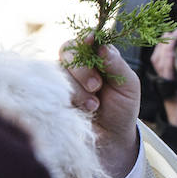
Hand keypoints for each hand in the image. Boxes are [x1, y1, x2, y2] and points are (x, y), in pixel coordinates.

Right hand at [60, 36, 139, 177]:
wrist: (110, 138)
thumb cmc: (122, 109)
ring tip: (93, 106)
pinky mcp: (52, 94)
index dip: (87, 38)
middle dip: (82, 68)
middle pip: (69, 50)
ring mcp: (63, 78)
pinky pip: (48, 87)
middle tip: (96, 86)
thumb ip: (116, 65)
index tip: (91, 41)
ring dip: (76, 88)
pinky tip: (80, 109)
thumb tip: (102, 45)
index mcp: (99, 55)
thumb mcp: (128, 86)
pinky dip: (66, 98)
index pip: (88, 38)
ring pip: (58, 70)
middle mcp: (79, 63)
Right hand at [150, 29, 176, 129]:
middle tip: (172, 30)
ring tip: (172, 35)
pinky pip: (165, 72)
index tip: (174, 32)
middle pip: (158, 55)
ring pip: (159, 60)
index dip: (166, 44)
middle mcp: (166, 79)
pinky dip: (167, 59)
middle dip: (163, 41)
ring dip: (165, 46)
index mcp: (171, 78)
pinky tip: (169, 50)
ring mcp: (166, 84)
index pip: (163, 57)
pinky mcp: (169, 89)